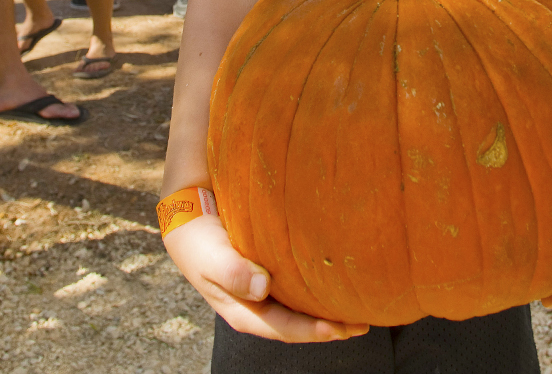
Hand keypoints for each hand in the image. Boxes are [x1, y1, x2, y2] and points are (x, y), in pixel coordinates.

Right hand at [164, 215, 368, 342]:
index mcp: (245, 312)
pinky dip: (319, 290)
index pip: (285, 329)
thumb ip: (233, 272)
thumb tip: (262, 288)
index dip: (313, 331)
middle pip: (299, 325)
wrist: (189, 219)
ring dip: (328, 312)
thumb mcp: (210, 256)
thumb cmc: (199, 240)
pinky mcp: (271, 274)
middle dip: (330, 327)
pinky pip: (299, 289)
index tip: (342, 327)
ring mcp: (265, 293)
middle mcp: (259, 307)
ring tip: (359, 307)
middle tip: (363, 322)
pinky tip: (336, 282)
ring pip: (302, 309)